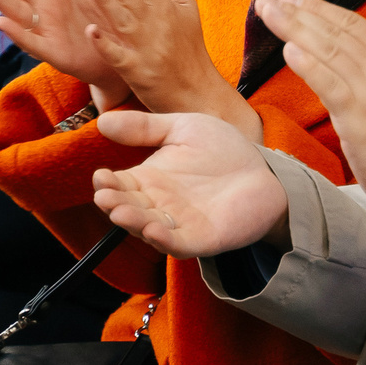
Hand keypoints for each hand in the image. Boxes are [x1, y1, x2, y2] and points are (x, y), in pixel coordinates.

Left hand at [75, 0, 258, 135]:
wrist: (198, 93)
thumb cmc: (189, 49)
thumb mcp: (186, 8)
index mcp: (162, 5)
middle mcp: (154, 23)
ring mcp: (145, 48)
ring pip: (122, 20)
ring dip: (105, 2)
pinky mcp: (138, 72)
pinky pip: (120, 56)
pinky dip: (106, 45)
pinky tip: (92, 32)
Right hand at [91, 110, 291, 258]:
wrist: (265, 170)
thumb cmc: (223, 149)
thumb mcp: (183, 128)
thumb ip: (145, 127)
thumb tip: (103, 120)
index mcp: (149, 180)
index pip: (120, 185)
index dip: (107, 184)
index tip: (100, 176)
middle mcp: (158, 204)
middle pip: (129, 208)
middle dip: (115, 204)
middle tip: (105, 197)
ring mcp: (179, 224)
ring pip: (148, 228)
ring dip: (133, 223)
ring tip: (121, 212)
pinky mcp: (202, 239)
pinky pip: (178, 244)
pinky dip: (165, 240)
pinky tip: (153, 231)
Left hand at [254, 0, 365, 212]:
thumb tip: (361, 59)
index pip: (353, 24)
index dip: (320, 9)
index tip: (295, 1)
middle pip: (335, 31)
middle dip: (298, 13)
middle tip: (269, 1)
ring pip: (327, 50)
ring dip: (293, 29)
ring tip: (268, 15)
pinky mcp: (358, 116)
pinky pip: (329, 84)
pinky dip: (308, 65)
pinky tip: (288, 51)